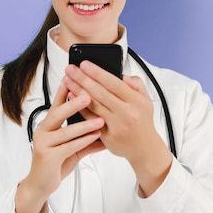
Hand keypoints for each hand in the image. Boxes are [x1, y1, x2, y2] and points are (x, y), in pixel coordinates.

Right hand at [15, 80, 105, 212]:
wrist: (40, 185)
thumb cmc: (56, 163)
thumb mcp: (73, 148)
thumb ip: (88, 138)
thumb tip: (107, 130)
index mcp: (48, 125)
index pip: (57, 104)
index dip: (64, 90)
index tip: (73, 77)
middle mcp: (43, 131)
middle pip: (57, 113)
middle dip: (73, 103)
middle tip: (88, 95)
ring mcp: (44, 144)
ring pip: (65, 131)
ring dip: (84, 125)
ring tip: (100, 119)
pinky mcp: (48, 157)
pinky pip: (68, 147)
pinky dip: (83, 141)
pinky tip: (95, 137)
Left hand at [63, 61, 171, 195]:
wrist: (145, 149)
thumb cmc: (142, 121)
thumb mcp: (146, 100)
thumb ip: (136, 84)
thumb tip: (121, 74)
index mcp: (136, 101)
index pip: (114, 83)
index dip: (97, 72)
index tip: (84, 64)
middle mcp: (127, 113)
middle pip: (100, 93)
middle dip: (83, 79)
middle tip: (70, 69)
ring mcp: (116, 126)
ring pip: (93, 105)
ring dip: (77, 91)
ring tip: (67, 80)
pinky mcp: (107, 137)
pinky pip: (90, 119)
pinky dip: (80, 107)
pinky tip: (71, 97)